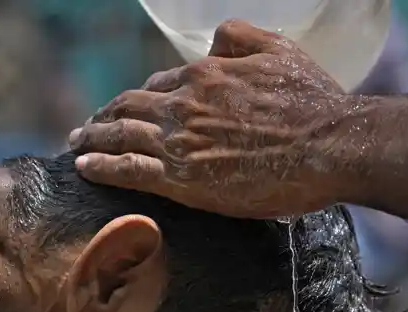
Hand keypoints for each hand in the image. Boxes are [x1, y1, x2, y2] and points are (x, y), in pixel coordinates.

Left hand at [68, 19, 365, 218]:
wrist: (330, 146)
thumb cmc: (313, 102)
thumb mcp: (279, 50)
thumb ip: (240, 38)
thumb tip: (212, 42)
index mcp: (205, 73)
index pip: (160, 83)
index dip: (142, 97)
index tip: (130, 109)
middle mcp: (184, 103)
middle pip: (128, 105)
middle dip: (103, 115)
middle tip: (87, 127)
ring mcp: (179, 141)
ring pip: (121, 134)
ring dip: (92, 138)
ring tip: (76, 145)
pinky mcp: (181, 178)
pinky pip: (127, 168)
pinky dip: (101, 165)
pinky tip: (84, 168)